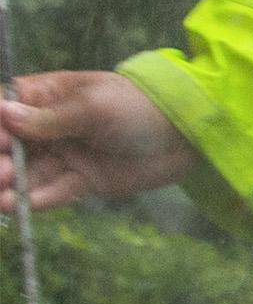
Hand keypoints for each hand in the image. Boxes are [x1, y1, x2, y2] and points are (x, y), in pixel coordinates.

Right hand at [0, 70, 199, 206]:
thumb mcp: (93, 107)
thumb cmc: (137, 106)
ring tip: (2, 199)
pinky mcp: (80, 182)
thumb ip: (51, 117)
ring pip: (26, 173)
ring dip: (11, 186)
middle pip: (9, 147)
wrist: (184, 135)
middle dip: (1, 161)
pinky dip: (35, 200)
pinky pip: (51, 192)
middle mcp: (45, 129)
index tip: (1, 142)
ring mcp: (61, 156)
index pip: (3, 111)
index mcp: (42, 98)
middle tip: (2, 173)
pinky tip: (18, 205)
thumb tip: (4, 114)